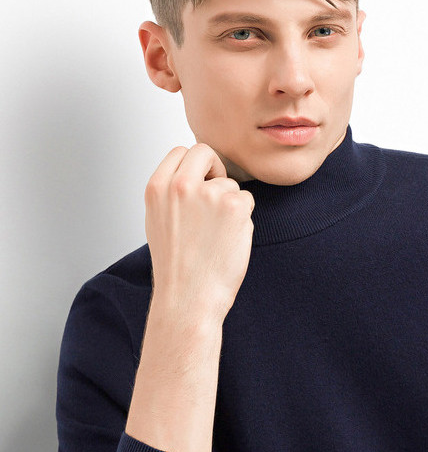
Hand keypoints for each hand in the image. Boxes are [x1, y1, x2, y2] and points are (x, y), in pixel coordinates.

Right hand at [144, 142, 254, 323]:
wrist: (189, 298)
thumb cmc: (175, 268)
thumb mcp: (157, 222)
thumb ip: (171, 194)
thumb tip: (192, 176)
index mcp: (157, 188)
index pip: (180, 152)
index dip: (194, 166)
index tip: (200, 181)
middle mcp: (181, 186)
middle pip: (205, 153)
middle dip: (215, 169)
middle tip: (218, 194)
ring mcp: (209, 194)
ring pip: (230, 184)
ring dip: (230, 204)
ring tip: (216, 236)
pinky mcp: (235, 206)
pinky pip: (247, 201)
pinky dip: (243, 219)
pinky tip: (229, 241)